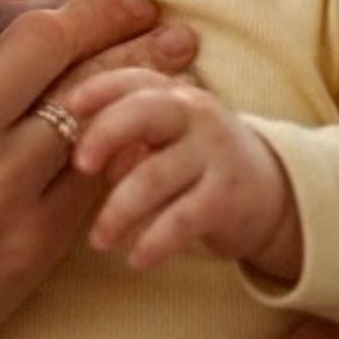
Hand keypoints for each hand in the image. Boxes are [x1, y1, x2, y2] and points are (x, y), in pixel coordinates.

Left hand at [66, 68, 300, 278]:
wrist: (271, 191)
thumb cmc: (195, 160)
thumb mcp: (164, 136)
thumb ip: (123, 135)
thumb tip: (76, 153)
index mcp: (173, 94)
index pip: (132, 80)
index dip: (99, 88)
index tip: (67, 106)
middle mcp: (196, 115)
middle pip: (144, 112)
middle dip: (106, 133)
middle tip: (79, 165)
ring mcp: (215, 153)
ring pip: (154, 176)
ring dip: (119, 211)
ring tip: (98, 240)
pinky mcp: (228, 196)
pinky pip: (182, 219)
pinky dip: (154, 241)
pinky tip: (136, 259)